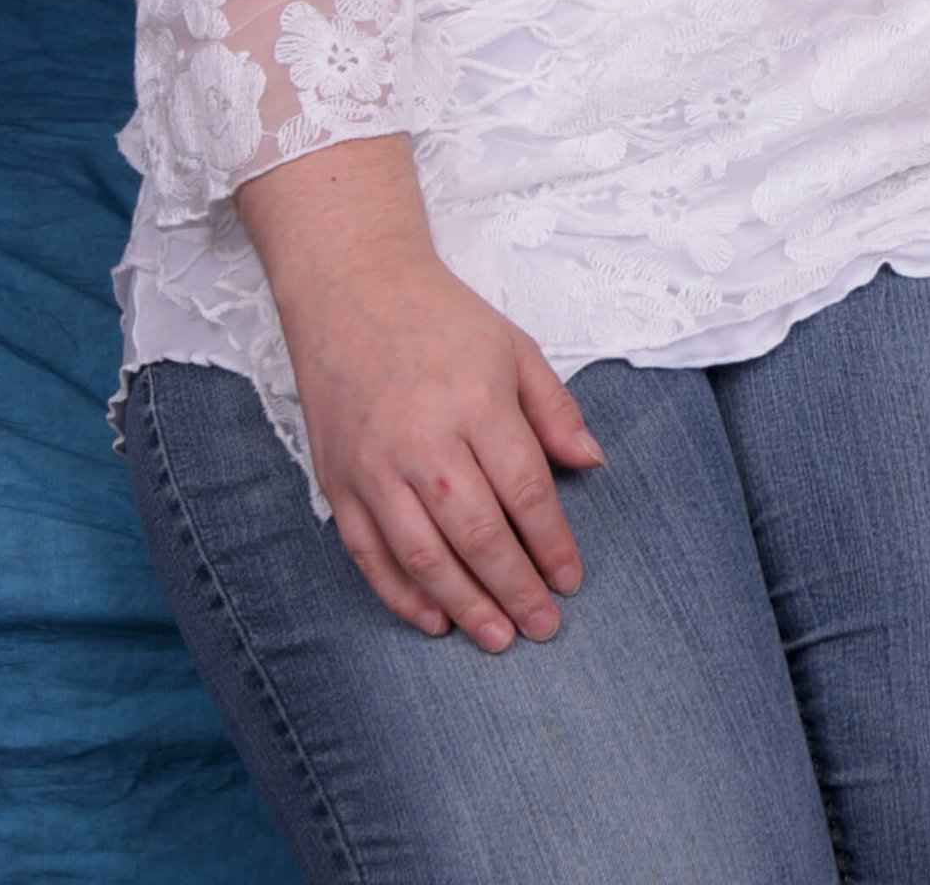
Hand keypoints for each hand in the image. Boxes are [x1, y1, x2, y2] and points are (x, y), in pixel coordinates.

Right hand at [236, 137, 604, 649]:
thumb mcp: (514, 348)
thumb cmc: (442, 319)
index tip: (571, 579)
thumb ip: (554, 409)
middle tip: (543, 626)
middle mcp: (423, 441)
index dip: (552, 542)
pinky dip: (400, 594)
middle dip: (515, 588)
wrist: (351, 291)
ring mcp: (374, 466)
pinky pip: (368, 554)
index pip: (524, 490)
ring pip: (423, 556)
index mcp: (477, 404)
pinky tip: (434, 618)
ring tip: (497, 637)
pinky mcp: (338, 481)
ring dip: (465, 604)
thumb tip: (592, 462)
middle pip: (478, 533)